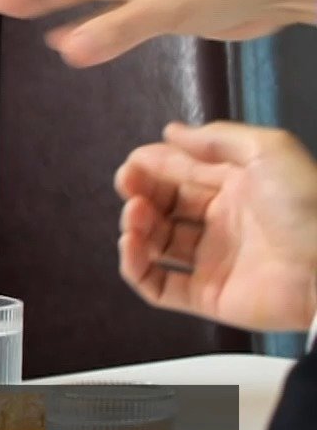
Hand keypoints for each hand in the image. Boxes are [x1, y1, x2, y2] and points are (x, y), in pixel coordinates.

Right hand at [117, 120, 316, 333]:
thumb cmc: (305, 205)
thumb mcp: (268, 150)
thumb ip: (217, 138)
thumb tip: (170, 133)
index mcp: (235, 187)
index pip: (180, 172)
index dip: (152, 166)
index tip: (133, 165)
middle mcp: (220, 222)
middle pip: (164, 205)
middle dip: (140, 193)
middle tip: (130, 189)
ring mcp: (212, 261)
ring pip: (156, 243)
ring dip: (135, 227)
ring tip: (136, 217)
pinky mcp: (207, 296)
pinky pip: (159, 286)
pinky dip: (136, 268)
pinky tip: (132, 247)